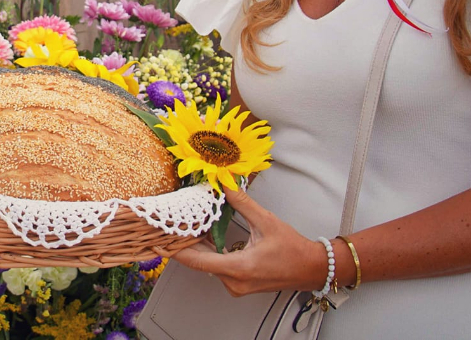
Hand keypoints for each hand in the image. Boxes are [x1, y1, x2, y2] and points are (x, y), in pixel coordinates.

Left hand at [173, 188, 326, 296]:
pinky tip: (204, 237)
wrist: (311, 268)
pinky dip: (208, 252)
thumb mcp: (266, 221)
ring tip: (185, 227)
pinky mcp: (239, 283)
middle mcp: (234, 281)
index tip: (159, 244)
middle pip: (199, 263)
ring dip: (197, 247)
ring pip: (207, 266)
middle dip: (183, 244)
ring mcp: (236, 285)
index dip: (176, 252)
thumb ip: (241, 203)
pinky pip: (217, 267)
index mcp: (239, 268)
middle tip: (169, 227)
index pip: (198, 262)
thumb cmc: (293, 250)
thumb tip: (224, 185)